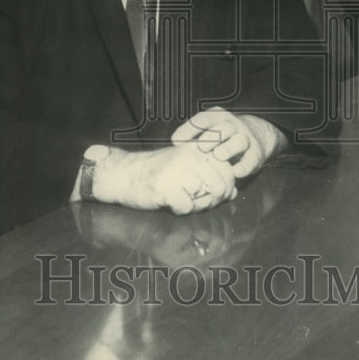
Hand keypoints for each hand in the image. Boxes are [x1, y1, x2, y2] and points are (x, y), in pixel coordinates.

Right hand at [81, 141, 236, 214]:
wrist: (124, 174)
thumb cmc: (158, 174)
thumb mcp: (187, 169)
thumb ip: (210, 176)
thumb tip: (234, 192)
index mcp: (197, 149)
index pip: (228, 171)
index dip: (226, 188)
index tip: (212, 194)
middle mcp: (190, 156)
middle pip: (221, 187)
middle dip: (212, 201)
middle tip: (196, 202)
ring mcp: (178, 170)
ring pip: (207, 198)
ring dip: (197, 207)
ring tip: (183, 202)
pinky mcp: (165, 186)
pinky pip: (186, 208)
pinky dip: (179, 210)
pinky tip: (169, 202)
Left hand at [171, 108, 287, 179]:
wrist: (256, 137)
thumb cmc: (221, 137)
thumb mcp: (208, 130)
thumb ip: (193, 135)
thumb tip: (175, 143)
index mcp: (217, 117)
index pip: (203, 119)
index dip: (189, 129)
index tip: (176, 141)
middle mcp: (232, 125)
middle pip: (224, 127)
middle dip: (212, 137)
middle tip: (201, 148)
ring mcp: (246, 139)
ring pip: (239, 141)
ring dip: (229, 148)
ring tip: (218, 156)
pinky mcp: (256, 154)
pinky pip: (251, 160)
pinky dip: (243, 166)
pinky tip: (234, 172)